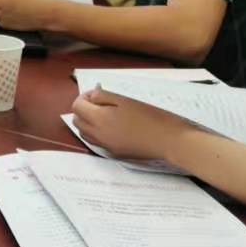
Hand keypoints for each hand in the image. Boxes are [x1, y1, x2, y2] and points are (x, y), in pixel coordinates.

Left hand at [70, 87, 194, 159]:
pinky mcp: (115, 154)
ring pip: (85, 133)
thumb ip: (104, 96)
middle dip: (83, 109)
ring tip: (105, 112)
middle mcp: (99, 135)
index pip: (76, 107)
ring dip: (88, 121)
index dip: (84, 97)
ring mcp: (106, 147)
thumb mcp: (125, 100)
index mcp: (100, 120)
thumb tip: (91, 95)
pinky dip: (97, 132)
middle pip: (77, 121)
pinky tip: (112, 125)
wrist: (169, 140)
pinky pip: (96, 142)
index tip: (97, 93)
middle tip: (100, 101)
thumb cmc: (151, 117)